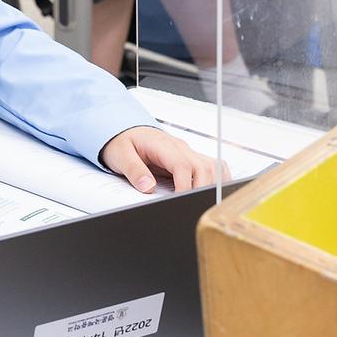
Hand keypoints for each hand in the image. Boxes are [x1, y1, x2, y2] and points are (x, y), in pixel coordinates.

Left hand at [99, 127, 228, 193]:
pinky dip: (216, 178)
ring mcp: (186, 152)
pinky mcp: (188, 158)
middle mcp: (178, 147)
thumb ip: (134, 171)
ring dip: (212, 184)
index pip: (182, 165)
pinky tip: (213, 190)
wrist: (123, 130)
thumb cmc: (122, 142)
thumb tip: (148, 187)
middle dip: (202, 188)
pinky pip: (210, 165)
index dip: (184, 185)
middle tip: (193, 205)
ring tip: (203, 201)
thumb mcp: (120, 156)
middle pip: (203, 166)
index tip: (180, 200)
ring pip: (211, 166)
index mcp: (162, 145)